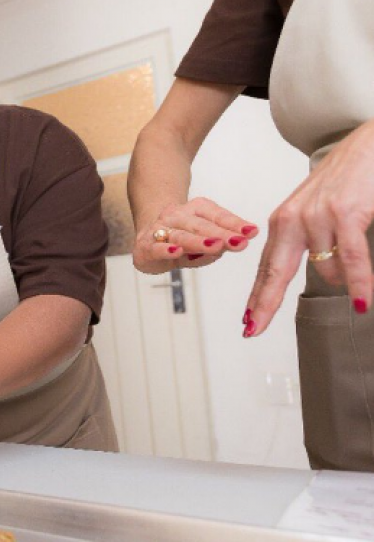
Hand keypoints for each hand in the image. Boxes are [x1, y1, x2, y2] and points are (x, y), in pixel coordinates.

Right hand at [133, 198, 258, 273]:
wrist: (147, 236)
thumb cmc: (182, 237)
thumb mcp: (206, 237)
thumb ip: (221, 240)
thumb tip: (237, 242)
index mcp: (196, 209)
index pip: (218, 216)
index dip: (235, 224)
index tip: (252, 232)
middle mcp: (177, 216)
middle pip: (202, 225)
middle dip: (222, 234)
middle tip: (239, 242)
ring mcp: (160, 230)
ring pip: (182, 236)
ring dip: (199, 241)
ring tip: (216, 246)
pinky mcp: (146, 247)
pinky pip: (156, 248)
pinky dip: (166, 249)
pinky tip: (176, 251)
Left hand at [245, 121, 373, 336]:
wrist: (368, 145)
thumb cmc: (344, 180)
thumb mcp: (313, 210)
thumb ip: (302, 240)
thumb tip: (306, 274)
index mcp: (283, 221)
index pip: (266, 266)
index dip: (257, 296)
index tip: (247, 321)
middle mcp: (294, 220)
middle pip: (275, 272)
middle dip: (264, 304)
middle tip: (253, 329)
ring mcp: (319, 217)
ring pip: (326, 268)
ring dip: (341, 279)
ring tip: (354, 277)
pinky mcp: (347, 213)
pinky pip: (352, 258)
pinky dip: (359, 282)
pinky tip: (362, 302)